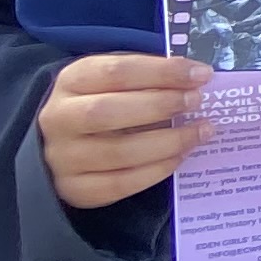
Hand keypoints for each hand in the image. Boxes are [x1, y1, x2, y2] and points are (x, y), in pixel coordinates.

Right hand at [35, 52, 207, 211]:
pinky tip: (181, 156)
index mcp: (72, 81)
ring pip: (117, 152)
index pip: (115, 72)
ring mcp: (63, 157)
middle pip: (106, 112)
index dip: (162, 72)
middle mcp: (59, 119)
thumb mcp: (119, 79)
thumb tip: (196, 77)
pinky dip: (157, 170)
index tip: (200, 74)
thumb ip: (149, 76)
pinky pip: (120, 184)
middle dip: (159, 106)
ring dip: (168, 142)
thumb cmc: (106, 100)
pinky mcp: (75, 188)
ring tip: (201, 131)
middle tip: (196, 102)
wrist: (68, 141)